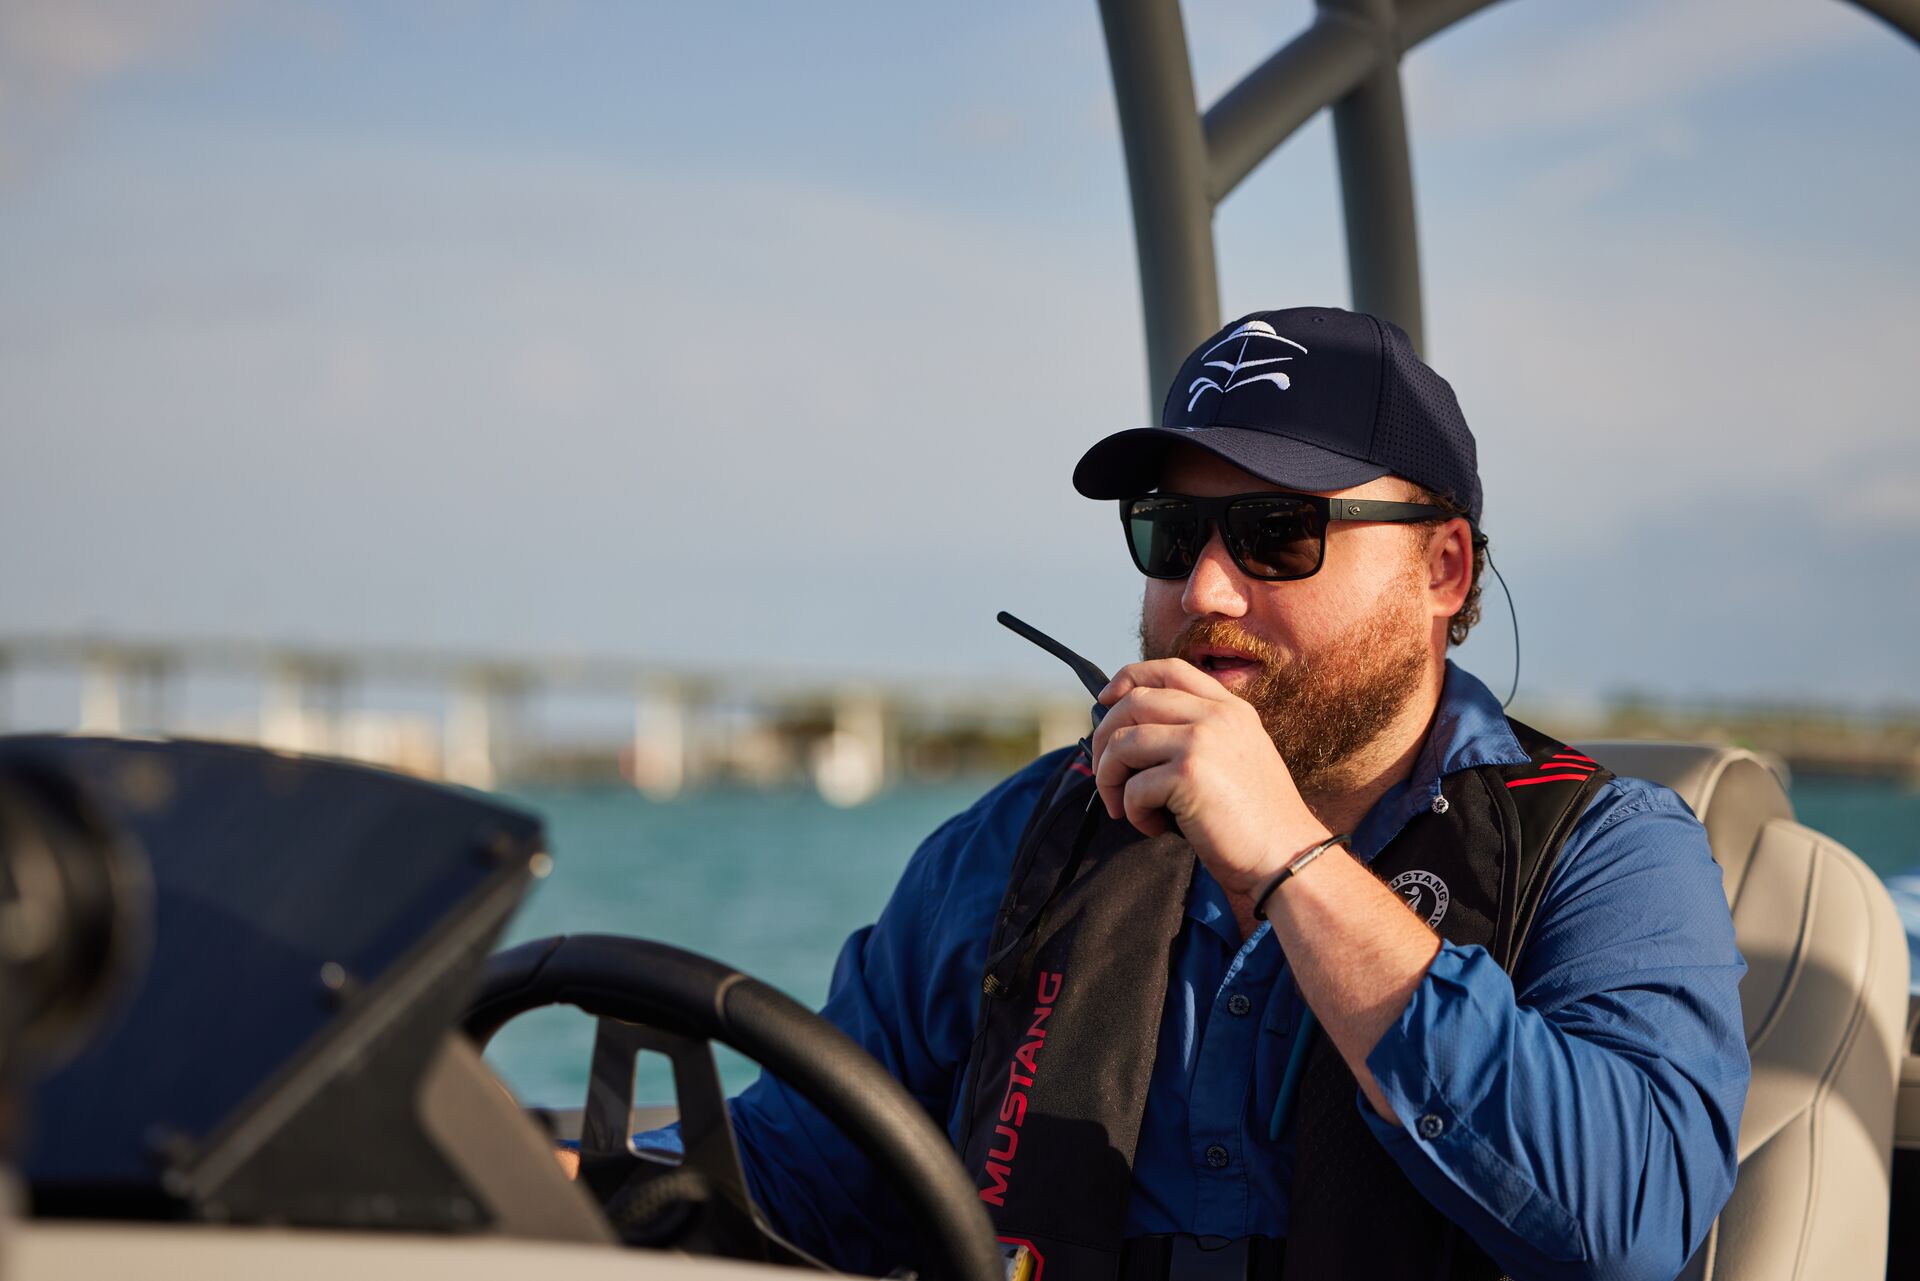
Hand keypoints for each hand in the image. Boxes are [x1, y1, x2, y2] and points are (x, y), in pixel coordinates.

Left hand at [1090, 658, 1329, 898]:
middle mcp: (1217, 716)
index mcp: (1230, 708)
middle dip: (1104, 737)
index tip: (1105, 700)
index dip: (1128, 678)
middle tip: (1105, 774)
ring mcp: (1203, 741)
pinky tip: (1152, 826)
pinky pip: (1133, 786)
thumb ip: (1200, 733)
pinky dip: (1131, 811)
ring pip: (1123, 741)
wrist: (1287, 857)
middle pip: (1133, 702)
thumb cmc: (1256, 820)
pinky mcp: (1188, 774)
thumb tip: (1133, 732)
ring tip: (1123, 807)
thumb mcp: (1237, 756)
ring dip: (1110, 778)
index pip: (1168, 670)